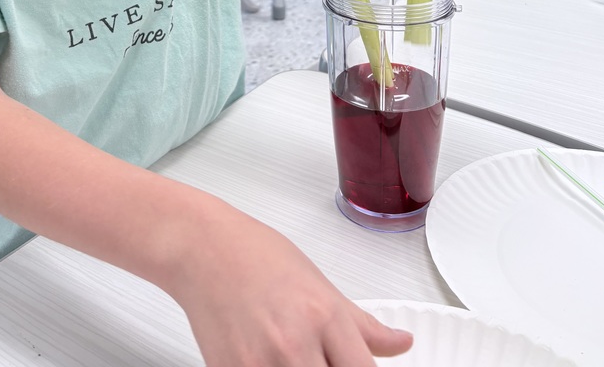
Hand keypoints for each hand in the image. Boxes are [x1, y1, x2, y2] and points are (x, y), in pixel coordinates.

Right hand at [170, 206, 412, 366]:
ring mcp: (260, 365)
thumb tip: (401, 344)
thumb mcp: (319, 283)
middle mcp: (295, 344)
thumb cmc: (256, 257)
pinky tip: (271, 359)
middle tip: (324, 358)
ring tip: (297, 356)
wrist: (202, 249)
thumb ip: (363, 325)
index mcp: (324, 317)